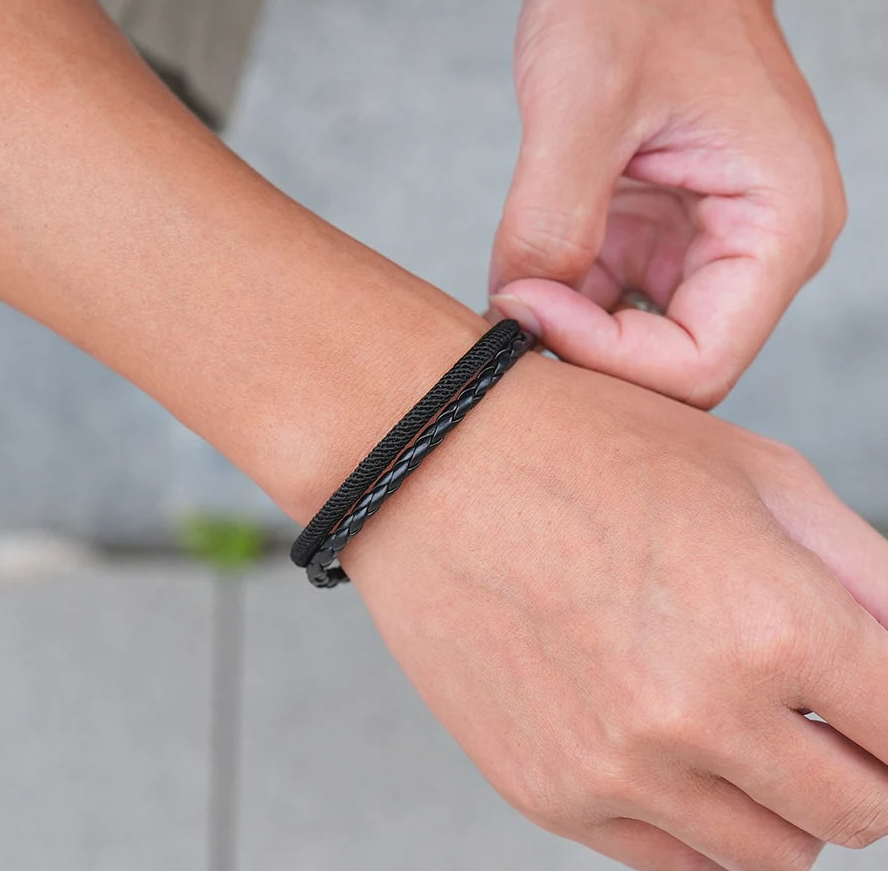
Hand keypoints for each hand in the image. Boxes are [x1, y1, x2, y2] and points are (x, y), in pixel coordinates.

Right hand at [343, 354, 887, 869]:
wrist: (436, 465)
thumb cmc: (591, 448)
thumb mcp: (758, 475)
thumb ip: (871, 579)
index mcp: (772, 625)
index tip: (877, 702)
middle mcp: (698, 716)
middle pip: (856, 814)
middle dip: (859, 764)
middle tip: (817, 708)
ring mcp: (616, 767)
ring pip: (769, 855)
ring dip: (777, 798)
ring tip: (731, 714)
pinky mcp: (548, 792)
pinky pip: (671, 859)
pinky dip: (695, 814)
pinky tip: (663, 734)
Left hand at [489, 0, 845, 407]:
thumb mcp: (584, 98)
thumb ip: (552, 217)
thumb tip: (520, 310)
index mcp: (779, 226)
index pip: (698, 363)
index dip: (604, 359)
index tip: (524, 305)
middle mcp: (758, 253)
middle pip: (672, 371)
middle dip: (585, 358)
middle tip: (507, 321)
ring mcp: (709, 252)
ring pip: (637, 349)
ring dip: (568, 334)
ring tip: (510, 297)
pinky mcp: (663, 243)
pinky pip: (611, 306)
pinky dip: (562, 305)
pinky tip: (523, 279)